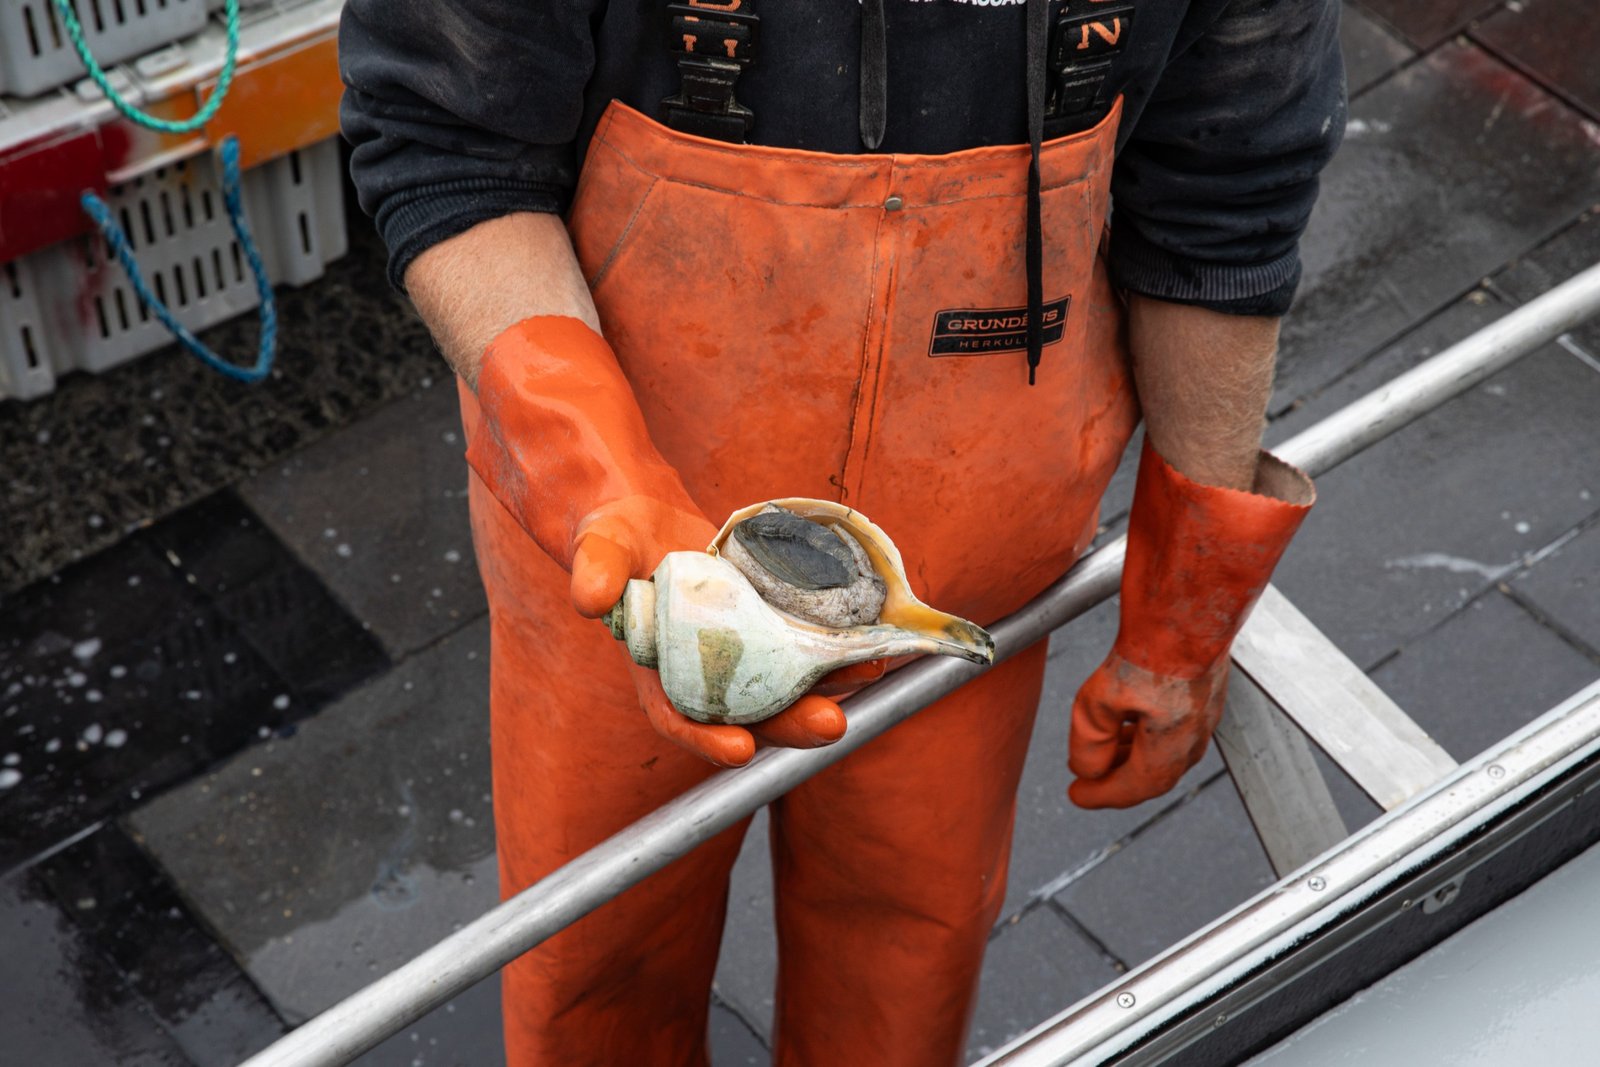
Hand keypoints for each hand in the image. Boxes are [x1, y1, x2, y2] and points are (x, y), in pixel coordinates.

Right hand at [571, 499, 850, 766]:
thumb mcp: (598, 545)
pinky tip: (874, 636)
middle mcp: (704, 670)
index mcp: (658, 669)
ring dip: (830, 685)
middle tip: (832, 724)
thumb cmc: (615, 538)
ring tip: (870, 671)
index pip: (679, 716)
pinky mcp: (768, 621)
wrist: (645, 516)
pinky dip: (838, 645)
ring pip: (787, 681)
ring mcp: (741, 649)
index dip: (707, 738)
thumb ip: (594, 568)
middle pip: (749, 711)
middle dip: (791, 722)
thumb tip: (590, 598)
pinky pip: (804, 642)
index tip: (742, 750)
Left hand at [1067, 652, 1227, 808]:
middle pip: (1153, 775)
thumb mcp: (1100, 700)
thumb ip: (1090, 742)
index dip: (1102, 795)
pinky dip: (1146, 733)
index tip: (1076, 796)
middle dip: (1118, 779)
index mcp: (1172, 748)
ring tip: (1105, 752)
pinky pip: (1174, 728)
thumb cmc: (1152, 648)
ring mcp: (1204, 714)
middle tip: (1088, 779)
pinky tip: (1129, 720)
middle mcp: (1194, 738)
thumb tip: (1086, 770)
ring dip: (1132, 755)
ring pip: (1165, 751)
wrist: (1190, 605)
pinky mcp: (1204, 690)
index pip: (1134, 788)